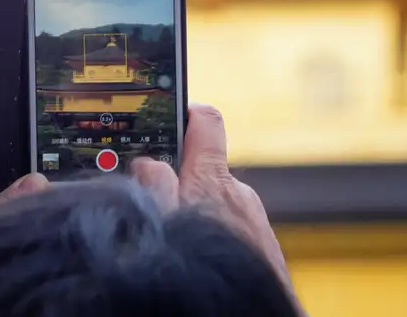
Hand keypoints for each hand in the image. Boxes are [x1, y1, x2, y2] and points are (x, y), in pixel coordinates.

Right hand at [131, 104, 305, 315]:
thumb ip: (156, 187)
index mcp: (213, 181)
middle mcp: (237, 195)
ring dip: (188, 214)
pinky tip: (195, 257)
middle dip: (172, 181)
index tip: (162, 113)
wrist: (261, 315)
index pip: (204, 121)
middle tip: (145, 203)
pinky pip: (223, 226)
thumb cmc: (215, 278)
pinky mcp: (257, 245)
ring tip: (171, 241)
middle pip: (198, 167)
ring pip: (208, 203)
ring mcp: (251, 221)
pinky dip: (207, 234)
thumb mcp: (168, 227)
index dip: (183, 110)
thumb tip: (147, 163)